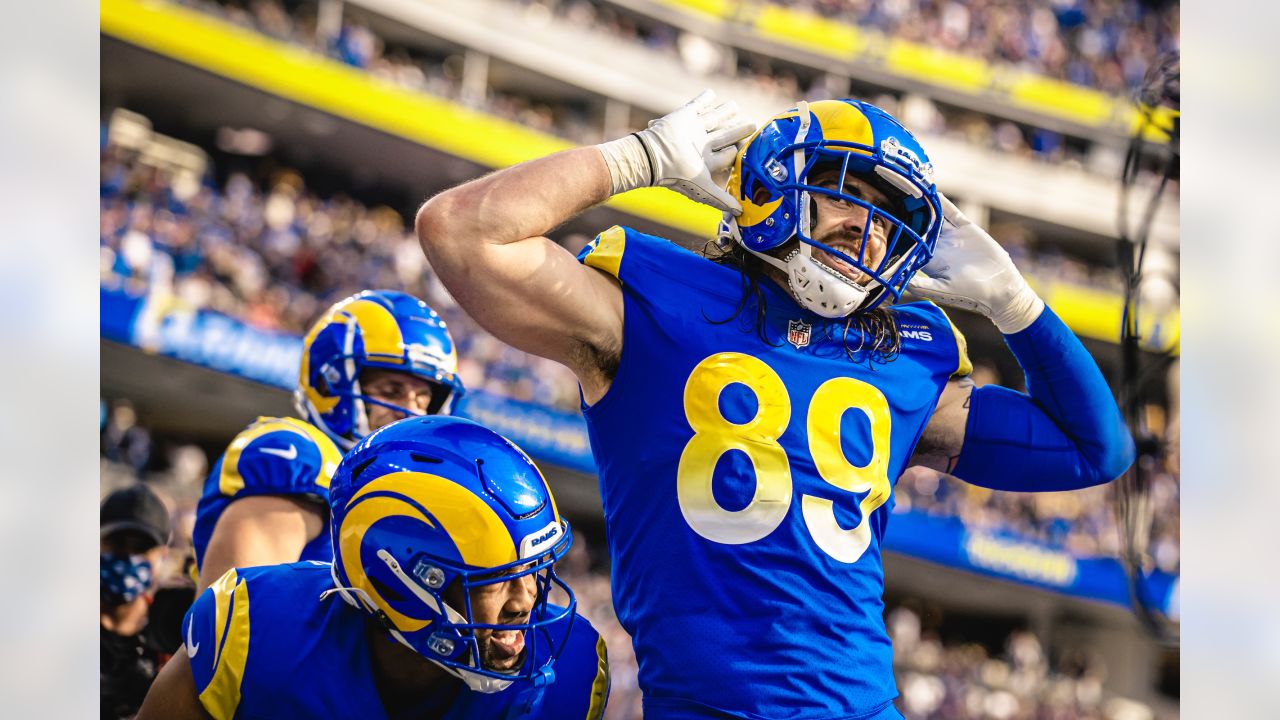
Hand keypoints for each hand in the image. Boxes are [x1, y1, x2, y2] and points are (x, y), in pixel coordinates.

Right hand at [637, 90, 754, 212]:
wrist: (655, 157)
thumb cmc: (679, 175)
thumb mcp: (704, 189)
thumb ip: (722, 199)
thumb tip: (741, 213)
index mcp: (706, 161)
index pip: (726, 155)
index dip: (737, 152)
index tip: (751, 147)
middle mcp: (701, 145)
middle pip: (724, 136)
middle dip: (738, 130)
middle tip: (752, 124)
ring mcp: (693, 130)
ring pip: (713, 119)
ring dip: (725, 113)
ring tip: (735, 106)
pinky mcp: (685, 116)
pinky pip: (696, 105)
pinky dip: (704, 99)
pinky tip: (711, 94)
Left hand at [907, 194, 1043, 333]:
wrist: (999, 287)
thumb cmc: (970, 293)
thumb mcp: (943, 291)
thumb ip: (921, 286)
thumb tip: (900, 283)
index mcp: (929, 261)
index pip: (911, 244)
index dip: (900, 235)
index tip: (887, 223)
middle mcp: (938, 247)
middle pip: (920, 228)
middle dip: (909, 216)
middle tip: (893, 200)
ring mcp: (952, 237)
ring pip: (935, 218)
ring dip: (925, 207)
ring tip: (912, 192)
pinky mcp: (966, 229)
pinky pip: (952, 214)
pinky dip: (944, 204)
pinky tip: (934, 194)